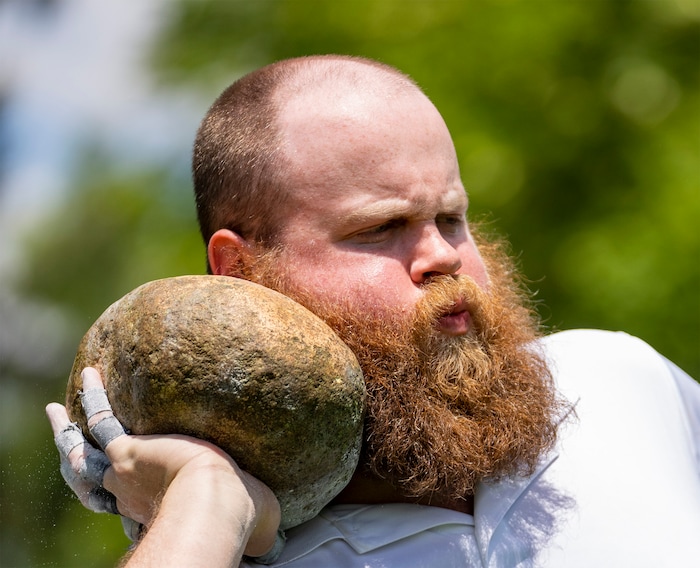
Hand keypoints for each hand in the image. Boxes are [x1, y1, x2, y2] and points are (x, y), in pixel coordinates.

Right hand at [47, 367, 280, 563]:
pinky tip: (91, 373)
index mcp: (155, 515)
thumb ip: (257, 532)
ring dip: (65, 432)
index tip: (127, 505)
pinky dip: (94, 396)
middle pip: (89, 485)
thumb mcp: (247, 528)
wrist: (216, 505)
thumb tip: (275, 545)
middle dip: (75, 469)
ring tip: (55, 411)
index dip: (123, 507)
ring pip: (81, 454)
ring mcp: (124, 475)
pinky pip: (103, 419)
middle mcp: (130, 498)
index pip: (129, 512)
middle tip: (67, 450)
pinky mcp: (128, 451)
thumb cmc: (238, 521)